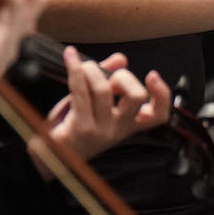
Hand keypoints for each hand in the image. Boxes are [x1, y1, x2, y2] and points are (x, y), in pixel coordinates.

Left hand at [43, 50, 171, 165]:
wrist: (51, 155)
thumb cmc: (75, 125)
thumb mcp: (96, 103)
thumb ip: (109, 78)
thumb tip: (121, 59)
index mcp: (128, 124)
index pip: (158, 115)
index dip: (162, 95)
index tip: (152, 75)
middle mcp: (119, 130)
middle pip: (136, 96)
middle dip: (122, 76)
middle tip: (106, 77)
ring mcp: (101, 131)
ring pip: (103, 90)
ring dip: (92, 69)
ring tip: (81, 66)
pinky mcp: (81, 128)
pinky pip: (81, 92)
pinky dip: (75, 70)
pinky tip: (70, 58)